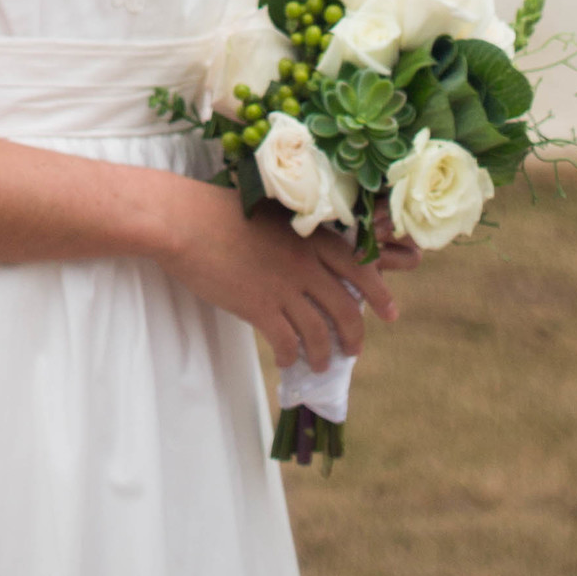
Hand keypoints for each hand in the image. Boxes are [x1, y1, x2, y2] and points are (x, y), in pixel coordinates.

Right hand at [159, 184, 398, 366]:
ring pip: (319, 332)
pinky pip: (286, 343)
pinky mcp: (259, 307)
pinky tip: (286, 361)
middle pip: (346, 308)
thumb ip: (294, 237)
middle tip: (354, 350)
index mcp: (310, 236)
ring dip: (323, 354)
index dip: (378, 293)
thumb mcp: (270, 213)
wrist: (185, 221)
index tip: (391, 312)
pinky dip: (290, 357)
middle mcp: (305, 263)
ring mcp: (283, 287)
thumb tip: (308, 261)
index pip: (359, 268)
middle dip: (354, 335)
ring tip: (320, 365)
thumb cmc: (220, 211)